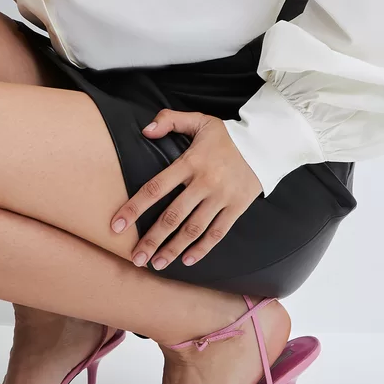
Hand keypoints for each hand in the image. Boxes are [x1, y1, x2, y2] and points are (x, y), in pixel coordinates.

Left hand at [110, 110, 263, 269]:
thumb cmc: (227, 136)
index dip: (135, 208)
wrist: (266, 144)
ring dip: (173, 249)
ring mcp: (221, 197)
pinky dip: (203, 249)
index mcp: (190, 162)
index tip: (117, 225)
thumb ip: (170, 120)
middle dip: (152, 239)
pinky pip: (218, 233)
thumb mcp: (199, 120)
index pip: (155, 188)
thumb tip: (145, 130)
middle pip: (172, 216)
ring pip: (193, 229)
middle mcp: (204, 182)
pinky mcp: (237, 208)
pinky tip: (188, 260)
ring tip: (156, 264)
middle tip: (136, 257)